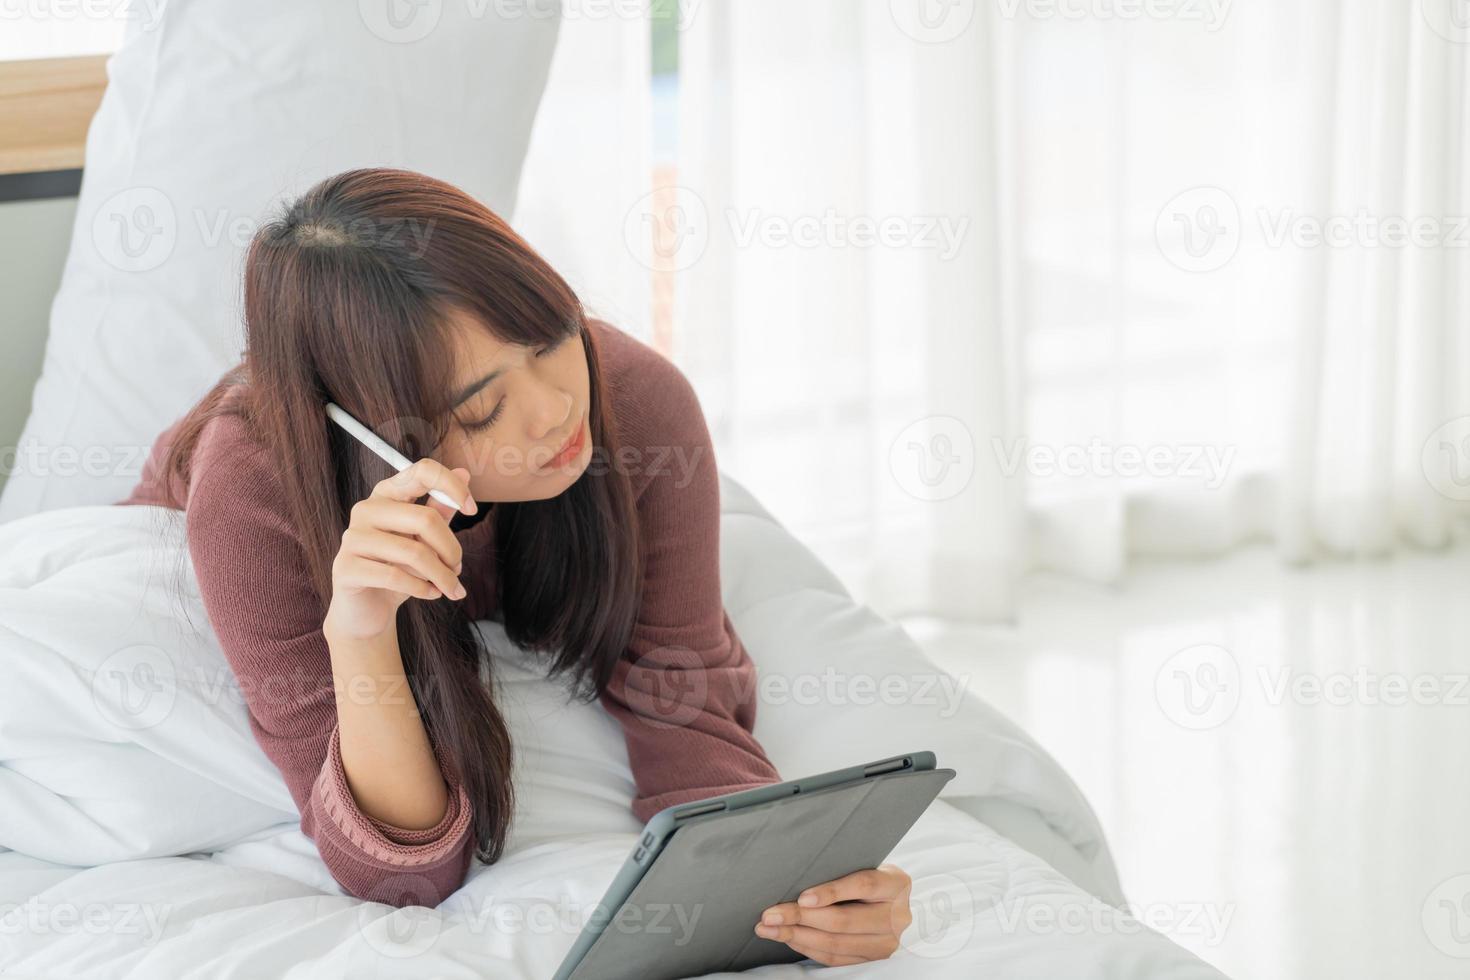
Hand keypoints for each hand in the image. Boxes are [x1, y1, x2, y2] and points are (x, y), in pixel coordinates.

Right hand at [324, 458, 475, 642]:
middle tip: (458, 569)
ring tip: (450, 587)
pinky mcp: (345, 568)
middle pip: (425, 519)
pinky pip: (395, 576)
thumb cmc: (398, 568)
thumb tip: (464, 473)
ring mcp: (352, 538)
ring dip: (441, 575)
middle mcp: (366, 509)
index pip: (422, 471)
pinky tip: (431, 594)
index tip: (472, 509)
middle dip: (451, 549)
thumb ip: (440, 509)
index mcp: (386, 494)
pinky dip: (422, 589)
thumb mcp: (423, 539)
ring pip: (414, 552)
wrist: (366, 610)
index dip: (452, 487)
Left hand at [754, 863, 912, 966]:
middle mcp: (896, 916)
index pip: (863, 886)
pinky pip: (836, 958)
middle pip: (844, 920)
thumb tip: (795, 871)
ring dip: (797, 936)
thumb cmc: (870, 872)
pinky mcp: (873, 959)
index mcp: (896, 884)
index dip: (831, 892)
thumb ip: (841, 867)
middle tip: (770, 915)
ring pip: (836, 943)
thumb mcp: (865, 862)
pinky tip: (788, 938)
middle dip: (801, 918)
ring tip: (770, 929)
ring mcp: (886, 942)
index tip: (802, 897)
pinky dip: (808, 948)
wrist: (892, 898)